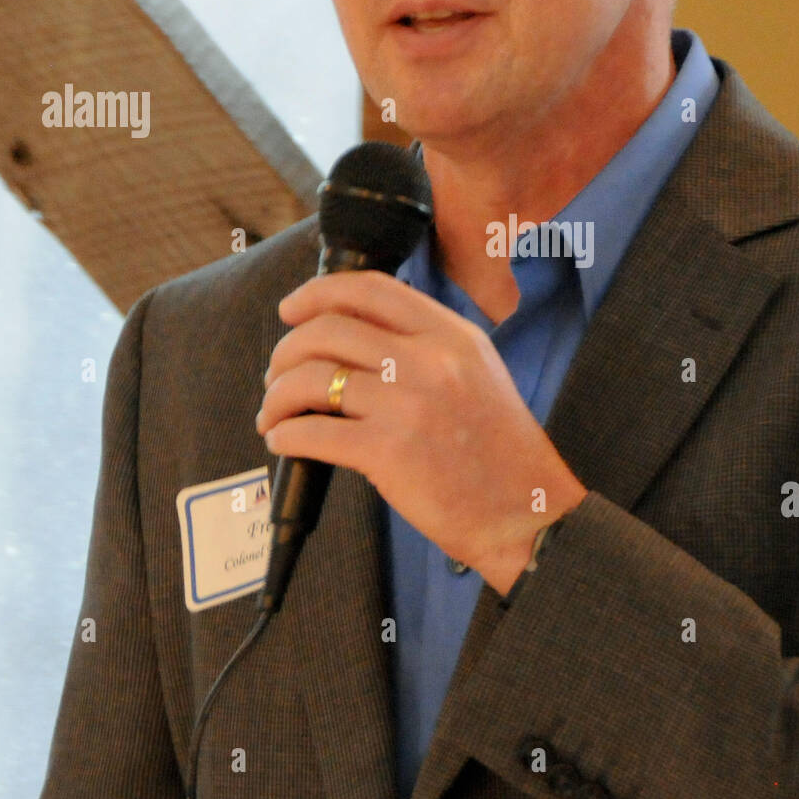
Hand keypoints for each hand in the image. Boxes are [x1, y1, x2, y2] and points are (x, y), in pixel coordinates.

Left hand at [256, 271, 587, 594]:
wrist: (524, 510)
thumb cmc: (498, 450)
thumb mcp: (477, 371)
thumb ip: (427, 344)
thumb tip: (354, 334)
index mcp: (451, 334)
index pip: (371, 289)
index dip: (318, 293)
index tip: (291, 309)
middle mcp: (429, 359)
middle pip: (329, 330)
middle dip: (287, 350)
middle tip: (277, 374)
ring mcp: (407, 404)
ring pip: (312, 379)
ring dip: (278, 395)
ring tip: (274, 413)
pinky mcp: (388, 452)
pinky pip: (312, 432)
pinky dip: (286, 435)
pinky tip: (284, 441)